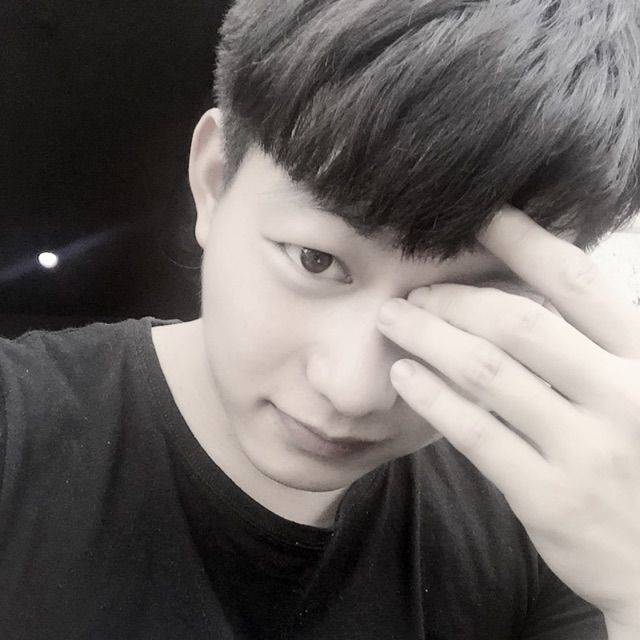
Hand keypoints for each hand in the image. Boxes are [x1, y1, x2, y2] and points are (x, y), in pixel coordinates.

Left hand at [376, 206, 639, 630]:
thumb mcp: (639, 390)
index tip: (478, 218)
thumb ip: (596, 345)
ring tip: (393, 320)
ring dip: (430, 338)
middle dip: (454, 299)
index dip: (522, 241)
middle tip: (413, 290)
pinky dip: (432, 397)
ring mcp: (585, 448)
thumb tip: (530, 290)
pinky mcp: (550, 497)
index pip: (575, 281)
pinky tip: (403, 376)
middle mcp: (622, 394)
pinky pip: (476, 433)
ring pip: (487, 373)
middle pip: (517, 323)